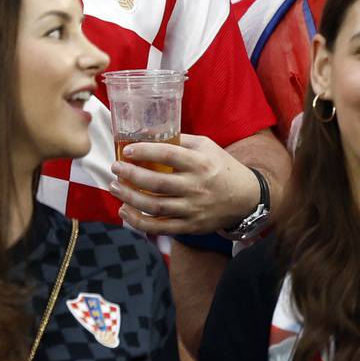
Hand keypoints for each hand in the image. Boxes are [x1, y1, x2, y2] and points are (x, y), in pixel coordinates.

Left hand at [109, 134, 260, 234]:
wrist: (245, 198)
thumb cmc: (221, 167)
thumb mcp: (207, 146)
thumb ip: (181, 140)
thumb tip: (148, 133)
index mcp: (200, 163)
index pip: (169, 155)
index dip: (146, 151)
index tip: (127, 150)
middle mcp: (196, 186)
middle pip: (158, 183)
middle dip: (131, 175)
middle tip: (115, 168)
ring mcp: (193, 209)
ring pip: (155, 206)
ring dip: (130, 197)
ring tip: (114, 187)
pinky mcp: (190, 226)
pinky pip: (160, 227)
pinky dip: (139, 222)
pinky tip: (125, 211)